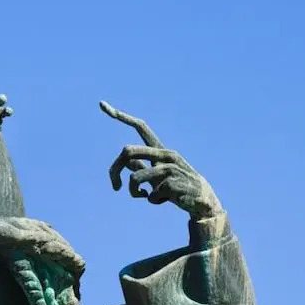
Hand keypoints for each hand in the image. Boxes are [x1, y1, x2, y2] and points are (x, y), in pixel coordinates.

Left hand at [100, 101, 224, 220]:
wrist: (202, 200)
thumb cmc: (177, 187)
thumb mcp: (157, 175)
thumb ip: (142, 167)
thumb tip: (126, 161)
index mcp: (160, 149)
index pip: (140, 127)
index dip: (121, 116)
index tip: (102, 104)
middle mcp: (165, 154)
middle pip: (128, 151)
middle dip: (114, 170)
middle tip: (115, 187)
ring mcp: (170, 167)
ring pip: (134, 178)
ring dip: (133, 192)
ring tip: (143, 196)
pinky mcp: (173, 183)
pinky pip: (150, 194)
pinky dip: (153, 200)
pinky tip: (165, 200)